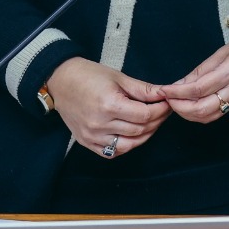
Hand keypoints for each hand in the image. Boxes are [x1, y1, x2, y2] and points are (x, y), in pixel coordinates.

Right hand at [46, 57, 169, 158]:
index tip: (167, 102)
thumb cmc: (90, 76)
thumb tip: (165, 94)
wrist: (61, 82)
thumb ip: (144, 90)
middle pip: (139, 130)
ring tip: (151, 122)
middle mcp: (99, 124)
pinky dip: (127, 145)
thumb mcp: (120, 78)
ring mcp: (91, 136)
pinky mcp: (86, 142)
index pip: (145, 115)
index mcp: (109, 105)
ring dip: (145, 135)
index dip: (161, 110)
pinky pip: (112, 152)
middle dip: (157, 120)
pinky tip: (134, 134)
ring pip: (128, 145)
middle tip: (163, 111)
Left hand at [160, 38, 228, 123]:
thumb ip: (199, 71)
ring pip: (207, 116)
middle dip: (179, 107)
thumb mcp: (221, 53)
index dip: (177, 92)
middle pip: (201, 108)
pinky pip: (214, 116)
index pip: (198, 89)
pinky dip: (198, 115)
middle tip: (168, 99)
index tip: (164, 90)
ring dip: (187, 114)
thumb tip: (178, 84)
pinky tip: (190, 108)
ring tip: (176, 103)